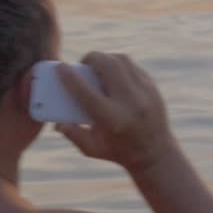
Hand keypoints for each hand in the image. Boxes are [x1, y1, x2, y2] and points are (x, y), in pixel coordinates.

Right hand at [57, 53, 174, 173]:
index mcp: (112, 120)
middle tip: (83, 65)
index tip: (61, 67)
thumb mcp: (91, 149)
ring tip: (97, 67)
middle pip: (107, 66)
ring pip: (121, 61)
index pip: (86, 92)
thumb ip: (72, 133)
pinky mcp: (152, 87)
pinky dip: (119, 64)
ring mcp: (144, 92)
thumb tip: (56, 120)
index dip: (70, 77)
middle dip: (91, 59)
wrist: (156, 154)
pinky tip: (112, 72)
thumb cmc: (119, 152)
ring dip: (106, 58)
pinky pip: (133, 66)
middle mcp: (130, 103)